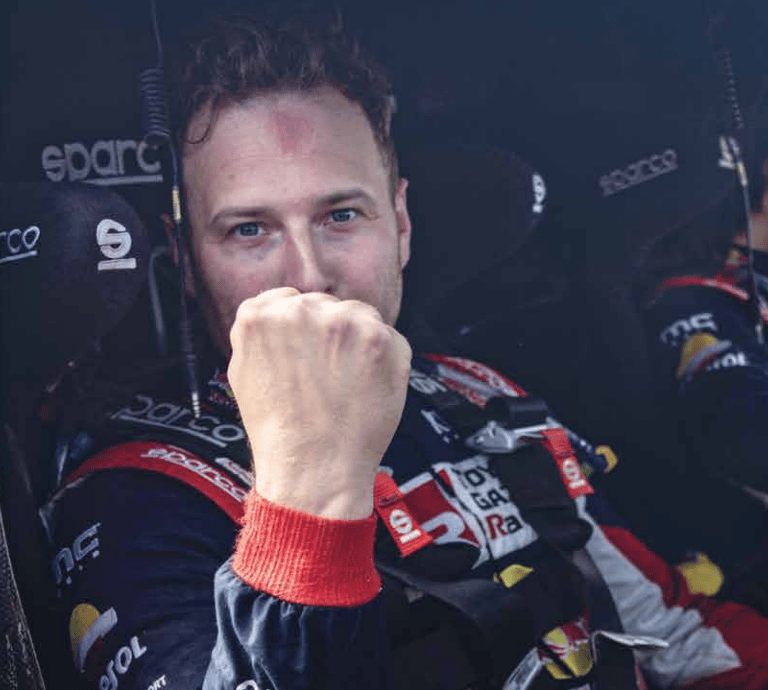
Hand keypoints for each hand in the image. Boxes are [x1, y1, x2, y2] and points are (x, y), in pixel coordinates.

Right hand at [228, 288, 411, 518]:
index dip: (300, 330)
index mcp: (260, 316)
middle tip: (326, 376)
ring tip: (346, 383)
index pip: (289, 300)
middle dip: (329, 334)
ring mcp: (343, 322)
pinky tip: (367, 385)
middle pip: (326, 305)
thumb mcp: (241, 372)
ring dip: (357, 340)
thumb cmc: (279, 428)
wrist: (314, 469)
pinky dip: (383, 357)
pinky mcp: (380, 339)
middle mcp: (301, 310)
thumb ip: (258, 330)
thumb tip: (280, 306)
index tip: (305, 355)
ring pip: (358, 315)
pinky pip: (388, 335)